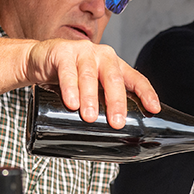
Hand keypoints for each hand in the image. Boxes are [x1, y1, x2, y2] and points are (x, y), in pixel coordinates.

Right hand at [24, 38, 159, 127]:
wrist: (40, 59)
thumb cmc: (72, 77)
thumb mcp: (91, 88)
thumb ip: (103, 104)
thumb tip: (116, 141)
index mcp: (116, 65)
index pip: (135, 78)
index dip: (146, 93)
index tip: (154, 109)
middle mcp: (103, 56)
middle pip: (114, 79)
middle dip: (116, 102)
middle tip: (116, 123)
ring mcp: (83, 52)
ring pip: (89, 76)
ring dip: (90, 98)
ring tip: (89, 117)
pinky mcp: (62, 52)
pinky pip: (67, 72)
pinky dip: (69, 88)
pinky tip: (71, 102)